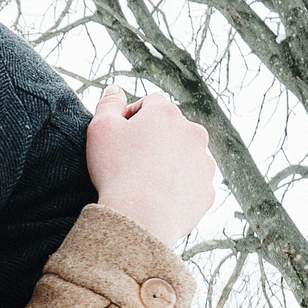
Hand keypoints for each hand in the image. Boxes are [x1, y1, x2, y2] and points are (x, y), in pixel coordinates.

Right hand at [87, 85, 216, 248]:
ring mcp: (204, 162)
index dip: (131, 118)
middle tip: (130, 160)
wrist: (141, 218)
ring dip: (169, 162)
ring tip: (145, 181)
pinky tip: (158, 198)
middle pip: (171, 128)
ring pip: (184, 155)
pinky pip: (191, 183)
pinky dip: (178, 187)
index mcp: (167, 113)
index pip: (149, 103)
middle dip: (154, 139)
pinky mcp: (207, 190)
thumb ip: (108, 103)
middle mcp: (192, 132)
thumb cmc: (117, 171)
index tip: (119, 139)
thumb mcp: (100, 129)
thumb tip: (115, 89)